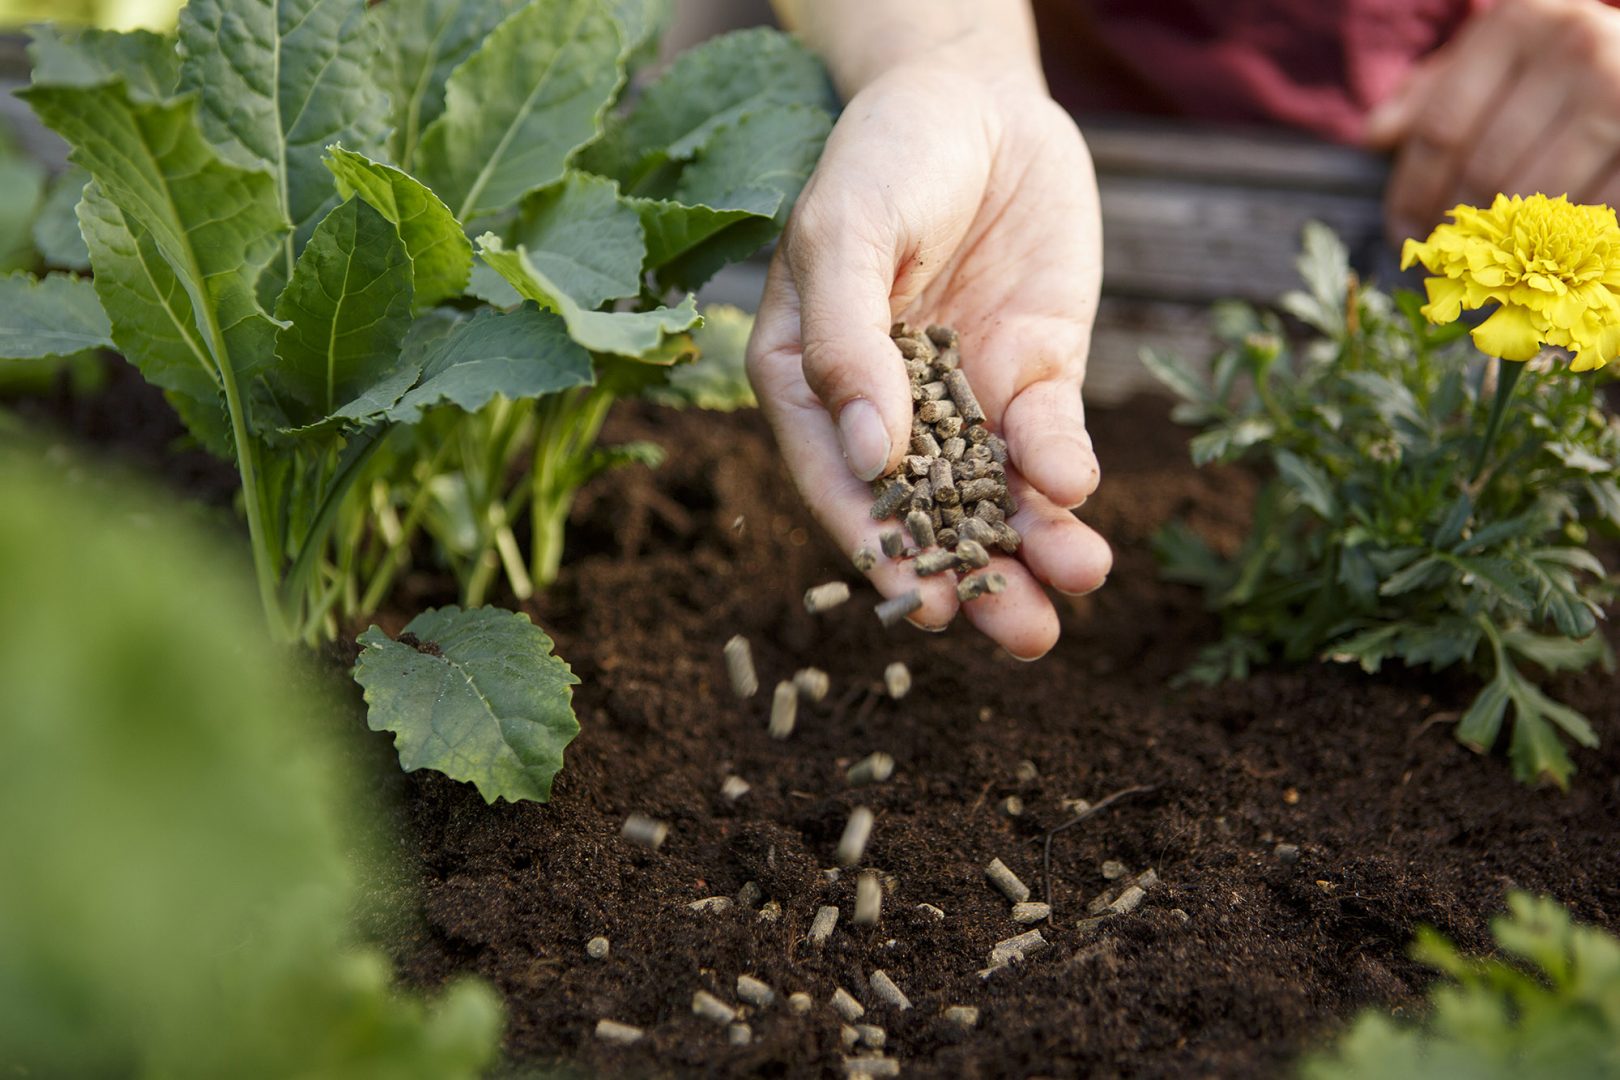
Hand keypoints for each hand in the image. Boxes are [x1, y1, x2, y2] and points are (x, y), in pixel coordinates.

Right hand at [746, 62, 1111, 659]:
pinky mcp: (1034, 372)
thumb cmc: (883, 155)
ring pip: (997, 493)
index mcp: (814, 385)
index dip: (881, 547)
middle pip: (928, 512)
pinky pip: (1048, 436)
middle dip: (978, 576)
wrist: (974, 94)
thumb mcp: (845, 233)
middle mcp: (889, 408)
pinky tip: (1076, 492)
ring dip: (1035, 544)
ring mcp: (965, 395)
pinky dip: (1063, 467)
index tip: (925, 604)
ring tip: (1074, 586)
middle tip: (1023, 635)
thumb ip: (845, 340)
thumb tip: (873, 457)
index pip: (841, 483)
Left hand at [1366, 0, 1619, 243]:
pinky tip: (1543, 258)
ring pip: (1535, 196)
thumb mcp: (1494, 57)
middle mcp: (1573, 48)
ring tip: (1485, 265)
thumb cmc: (1558, 63)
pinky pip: (1596, 208)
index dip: (1411, 194)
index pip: (1439, 129)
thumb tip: (1377, 136)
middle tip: (1443, 259)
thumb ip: (1432, 94)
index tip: (1402, 234)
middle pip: (1483, 169)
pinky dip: (1563, 243)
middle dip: (1454, 227)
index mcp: (1517, 26)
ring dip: (1503, 245)